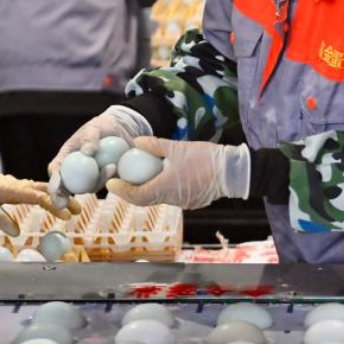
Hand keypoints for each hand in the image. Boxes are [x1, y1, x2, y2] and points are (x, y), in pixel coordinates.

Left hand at [0, 161, 76, 236]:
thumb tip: (15, 233)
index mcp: (15, 189)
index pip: (38, 196)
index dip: (52, 205)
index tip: (64, 215)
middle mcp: (23, 186)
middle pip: (48, 191)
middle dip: (64, 199)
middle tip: (78, 210)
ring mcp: (24, 186)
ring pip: (47, 190)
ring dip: (61, 197)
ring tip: (75, 209)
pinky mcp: (24, 189)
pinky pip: (42, 191)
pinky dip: (54, 196)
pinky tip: (61, 203)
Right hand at [47, 106, 152, 206]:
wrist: (119, 131)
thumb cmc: (100, 128)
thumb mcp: (94, 128)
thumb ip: (89, 139)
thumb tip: (87, 154)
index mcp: (66, 158)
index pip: (55, 171)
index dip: (53, 182)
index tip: (55, 190)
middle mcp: (75, 171)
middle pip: (65, 188)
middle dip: (62, 198)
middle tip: (64, 204)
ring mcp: (89, 178)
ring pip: (88, 188)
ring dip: (98, 181)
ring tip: (111, 166)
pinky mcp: (104, 180)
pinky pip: (105, 184)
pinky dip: (109, 178)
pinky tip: (116, 167)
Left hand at [106, 138, 249, 210]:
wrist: (233, 171)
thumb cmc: (206, 158)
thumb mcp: (177, 147)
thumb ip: (155, 145)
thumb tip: (137, 141)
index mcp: (166, 187)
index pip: (137, 195)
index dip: (122, 190)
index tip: (111, 183)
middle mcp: (172, 199)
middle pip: (145, 199)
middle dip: (132, 191)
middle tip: (122, 180)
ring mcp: (183, 202)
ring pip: (159, 198)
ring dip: (148, 190)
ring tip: (141, 176)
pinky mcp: (193, 201)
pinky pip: (172, 197)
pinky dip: (163, 189)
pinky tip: (164, 177)